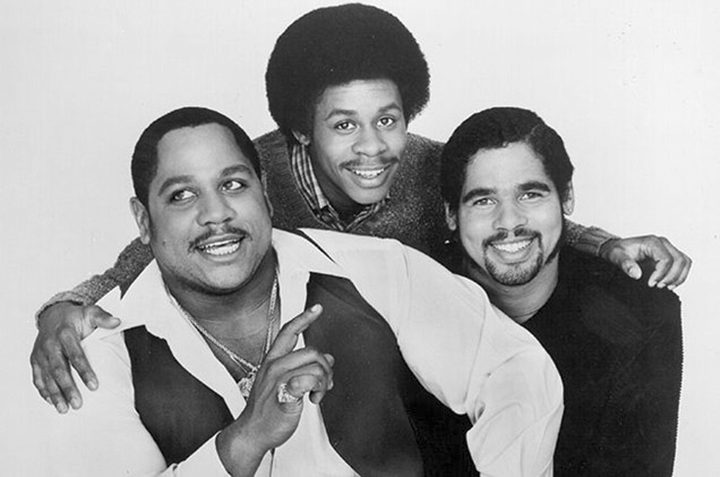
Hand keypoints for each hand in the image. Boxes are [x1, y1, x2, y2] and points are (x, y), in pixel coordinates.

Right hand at [30, 302, 119, 412]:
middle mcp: (50, 344)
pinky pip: (37, 378)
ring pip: (46, 377)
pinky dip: (44, 391)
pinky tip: (52, 402)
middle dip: (67, 388)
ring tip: (64, 409)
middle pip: (58, 369)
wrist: (53, 314)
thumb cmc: (76, 317)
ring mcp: (40, 353)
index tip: (94, 386)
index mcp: (65, 333)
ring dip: (55, 394)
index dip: (84, 371)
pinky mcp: (35, 360)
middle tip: (78, 404)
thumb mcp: (91, 312)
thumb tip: (117, 321)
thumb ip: (103, 317)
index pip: (75, 355)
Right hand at [216, 305, 333, 474]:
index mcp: (273, 360)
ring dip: (324, 383)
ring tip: (317, 394)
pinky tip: (313, 400)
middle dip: (326, 368)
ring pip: (316, 368)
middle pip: (312, 352)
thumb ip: (302, 367)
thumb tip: (327, 359)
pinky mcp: (285, 395)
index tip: (317, 308)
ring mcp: (279, 380)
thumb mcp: (282, 382)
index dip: (304, 318)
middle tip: (323, 385)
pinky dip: (317, 391)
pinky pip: (310, 382)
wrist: (252, 433)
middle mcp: (275, 366)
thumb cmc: (266, 410)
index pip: (288, 332)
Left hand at [599, 235, 691, 288]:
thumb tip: (636, 274)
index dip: (661, 274)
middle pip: (679, 260)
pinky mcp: (669, 255)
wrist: (617, 248)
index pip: (666, 259)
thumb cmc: (617, 251)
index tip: (651, 284)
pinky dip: (680, 275)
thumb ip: (625, 264)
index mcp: (651, 242)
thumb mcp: (616, 256)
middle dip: (671, 277)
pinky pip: (683, 264)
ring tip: (665, 286)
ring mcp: (667, 248)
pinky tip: (670, 284)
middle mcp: (662, 243)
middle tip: (658, 286)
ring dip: (678, 277)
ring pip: (685, 262)